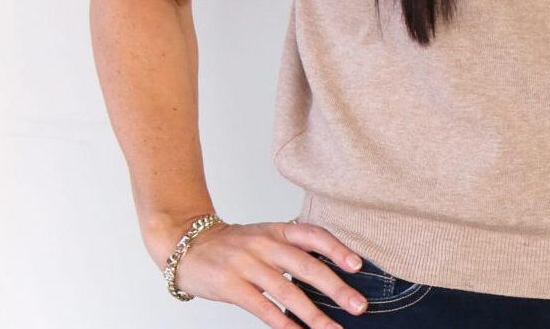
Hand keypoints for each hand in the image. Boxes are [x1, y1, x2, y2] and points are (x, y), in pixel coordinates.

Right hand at [170, 220, 369, 326]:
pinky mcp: (231, 286)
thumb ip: (293, 245)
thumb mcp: (266, 235)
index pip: (314, 235)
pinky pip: (262, 308)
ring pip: (288, 291)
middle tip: (359, 306)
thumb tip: (330, 263)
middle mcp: (266, 245)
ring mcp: (248, 265)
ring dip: (314, 314)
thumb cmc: (235, 244)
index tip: (358, 266)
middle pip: (307, 266)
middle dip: (336, 288)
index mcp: (278, 230)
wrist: (190, 245)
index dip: (337, 249)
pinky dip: (283, 323)